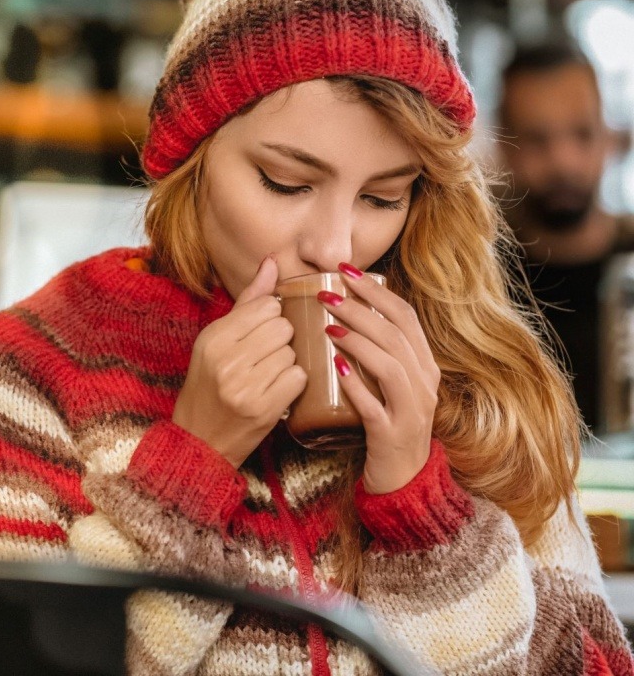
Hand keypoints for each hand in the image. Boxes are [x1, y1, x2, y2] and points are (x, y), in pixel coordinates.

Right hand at [172, 256, 306, 467]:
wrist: (199, 442)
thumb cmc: (210, 386)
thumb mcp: (217, 340)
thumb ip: (248, 300)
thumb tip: (272, 261)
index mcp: (213, 338)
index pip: (266, 306)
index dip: (271, 318)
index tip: (261, 333)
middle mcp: (226, 360)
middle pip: (283, 327)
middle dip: (281, 340)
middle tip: (265, 358)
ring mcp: (244, 387)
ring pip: (292, 353)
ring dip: (287, 363)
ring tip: (267, 376)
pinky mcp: (263, 410)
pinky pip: (299, 378)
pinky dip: (294, 384)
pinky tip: (277, 391)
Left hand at [319, 265, 439, 493]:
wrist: (405, 481)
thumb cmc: (390, 424)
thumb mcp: (392, 384)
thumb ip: (380, 353)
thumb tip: (348, 312)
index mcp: (425, 365)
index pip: (405, 316)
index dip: (376, 290)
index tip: (345, 271)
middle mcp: (425, 383)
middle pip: (396, 335)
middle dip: (360, 308)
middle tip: (327, 293)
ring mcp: (412, 410)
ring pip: (390, 365)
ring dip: (358, 341)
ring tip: (328, 326)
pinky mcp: (392, 435)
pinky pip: (374, 405)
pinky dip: (355, 384)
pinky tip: (335, 368)